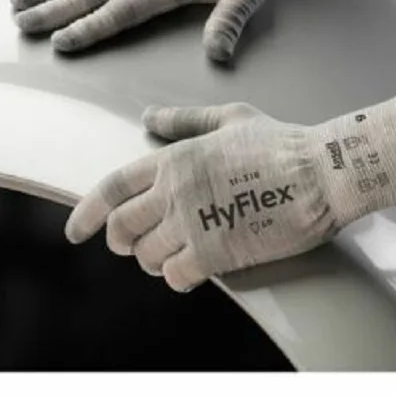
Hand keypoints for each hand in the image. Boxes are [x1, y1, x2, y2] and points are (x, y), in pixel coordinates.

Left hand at [64, 93, 395, 291]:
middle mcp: (175, 191)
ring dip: (153, 260)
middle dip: (118, 241)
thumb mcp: (229, 118)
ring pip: (147, 256)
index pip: (112, 187)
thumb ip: (184, 119)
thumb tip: (149, 117)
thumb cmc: (281, 141)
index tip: (74, 231)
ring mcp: (194, 224)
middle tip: (130, 245)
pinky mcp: (217, 253)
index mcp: (175, 158)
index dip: (86, 212)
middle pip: (122, 227)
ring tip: (169, 255)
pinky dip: (178, 278)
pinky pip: (177, 277)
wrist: (321, 172)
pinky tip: (191, 270)